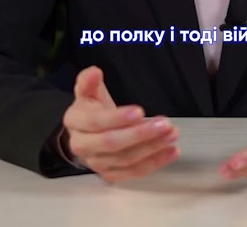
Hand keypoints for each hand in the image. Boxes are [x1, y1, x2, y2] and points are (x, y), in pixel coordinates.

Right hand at [61, 66, 180, 182]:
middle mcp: (82, 146)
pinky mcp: (110, 174)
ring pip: (126, 159)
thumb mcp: (88, 90)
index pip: (96, 122)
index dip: (118, 118)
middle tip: (164, 124)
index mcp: (75, 122)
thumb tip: (93, 72)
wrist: (86, 133)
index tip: (140, 111)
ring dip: (152, 148)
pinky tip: (170, 152)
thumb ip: (89, 80)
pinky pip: (133, 172)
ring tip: (171, 135)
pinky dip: (154, 163)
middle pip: (112, 143)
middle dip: (140, 134)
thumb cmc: (91, 109)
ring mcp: (96, 163)